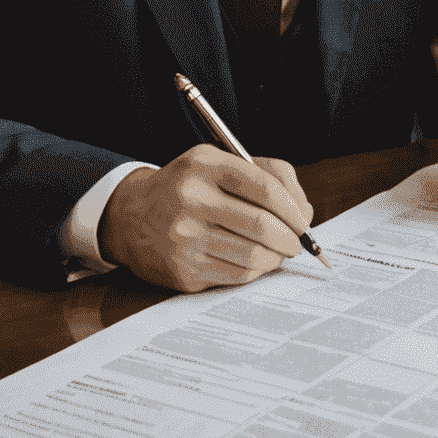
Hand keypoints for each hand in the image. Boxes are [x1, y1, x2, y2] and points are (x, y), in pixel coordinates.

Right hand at [98, 145, 313, 291]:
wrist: (132, 216)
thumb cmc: (191, 187)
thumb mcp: (223, 162)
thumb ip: (271, 175)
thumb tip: (305, 213)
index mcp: (205, 165)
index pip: (265, 187)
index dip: (293, 208)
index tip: (303, 221)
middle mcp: (191, 200)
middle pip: (262, 225)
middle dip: (291, 238)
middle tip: (297, 242)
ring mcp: (184, 238)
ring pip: (253, 255)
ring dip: (276, 257)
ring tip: (277, 252)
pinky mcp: (183, 270)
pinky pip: (236, 276)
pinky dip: (255, 271)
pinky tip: (255, 262)